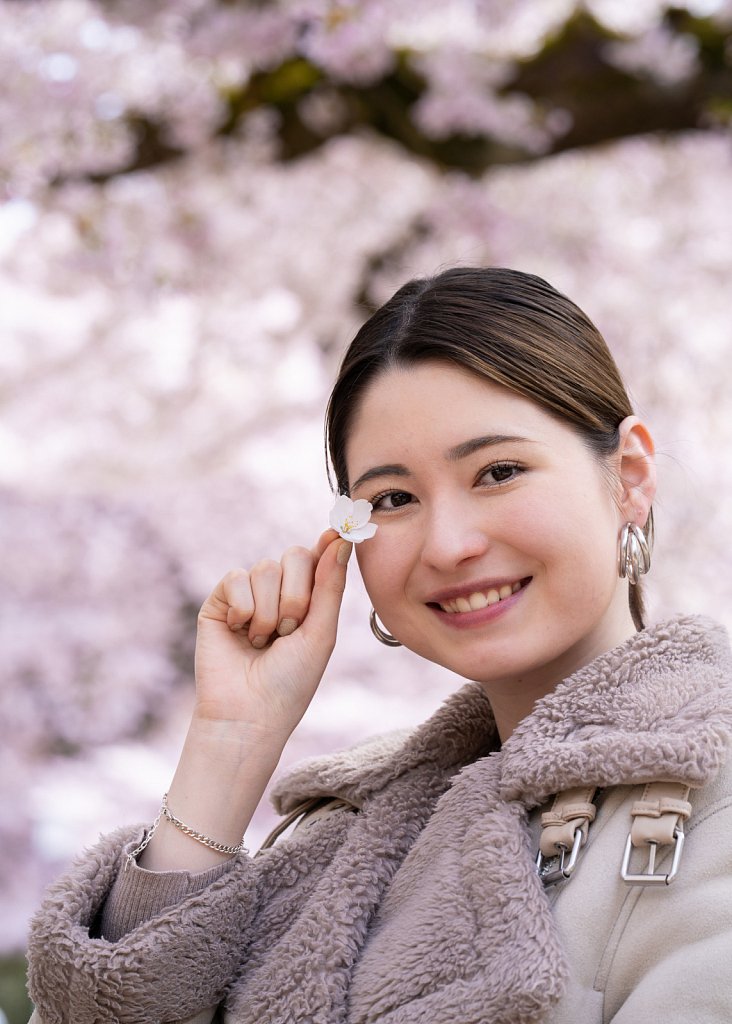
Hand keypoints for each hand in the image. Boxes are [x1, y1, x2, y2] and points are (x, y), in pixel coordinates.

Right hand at [193, 530, 351, 742]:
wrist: (249, 713)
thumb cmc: (291, 681)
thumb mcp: (321, 632)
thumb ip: (330, 585)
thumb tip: (341, 538)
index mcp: (308, 600)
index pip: (318, 558)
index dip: (328, 544)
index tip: (338, 530)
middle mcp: (279, 593)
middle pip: (294, 555)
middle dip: (297, 595)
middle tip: (289, 630)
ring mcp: (248, 595)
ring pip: (266, 568)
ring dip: (270, 611)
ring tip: (263, 642)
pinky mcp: (220, 601)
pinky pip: (237, 578)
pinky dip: (244, 608)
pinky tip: (241, 633)